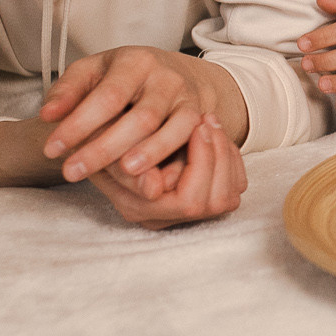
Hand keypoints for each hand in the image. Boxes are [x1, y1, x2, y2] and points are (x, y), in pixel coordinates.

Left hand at [40, 46, 243, 185]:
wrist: (177, 73)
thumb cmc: (124, 77)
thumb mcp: (93, 72)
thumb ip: (68, 91)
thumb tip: (48, 115)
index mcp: (134, 61)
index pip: (106, 96)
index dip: (78, 124)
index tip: (51, 149)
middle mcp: (165, 78)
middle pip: (139, 118)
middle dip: (104, 149)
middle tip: (71, 172)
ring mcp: (186, 98)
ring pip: (171, 130)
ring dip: (147, 155)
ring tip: (121, 175)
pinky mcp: (200, 117)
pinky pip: (189, 141)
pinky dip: (172, 160)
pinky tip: (153, 178)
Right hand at [85, 113, 247, 228]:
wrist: (103, 131)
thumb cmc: (101, 133)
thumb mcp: (105, 142)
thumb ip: (124, 169)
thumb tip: (154, 188)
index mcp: (138, 208)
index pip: (188, 201)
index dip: (200, 161)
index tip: (196, 125)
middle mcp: (162, 217)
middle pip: (215, 201)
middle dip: (217, 155)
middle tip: (207, 119)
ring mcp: (182, 210)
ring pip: (229, 195)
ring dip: (225, 154)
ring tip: (210, 121)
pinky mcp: (199, 196)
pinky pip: (235, 185)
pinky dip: (231, 157)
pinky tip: (215, 134)